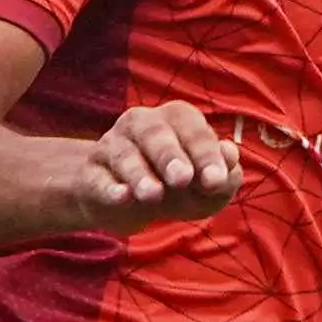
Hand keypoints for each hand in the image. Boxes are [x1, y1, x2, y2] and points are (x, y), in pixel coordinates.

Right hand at [66, 102, 246, 227]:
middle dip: (170, 155)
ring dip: (139, 174)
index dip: (205, 154)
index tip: (216, 181)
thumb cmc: (174, 187)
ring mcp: (112, 146)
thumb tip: (231, 158)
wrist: (123, 202)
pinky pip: (98, 178)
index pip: (192, 130)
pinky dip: (108, 187)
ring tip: (152, 195)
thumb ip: (225, 176)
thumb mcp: (205, 189)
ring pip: (124, 155)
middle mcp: (141, 125)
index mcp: (176, 120)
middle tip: (182, 178)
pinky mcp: (90, 173)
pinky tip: (121, 197)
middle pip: (154, 132)